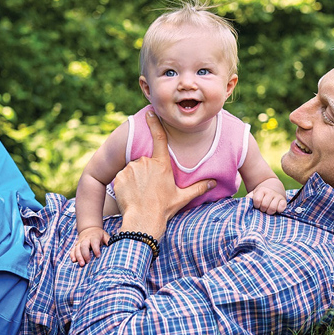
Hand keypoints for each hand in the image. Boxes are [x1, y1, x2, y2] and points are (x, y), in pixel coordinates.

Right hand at [71, 226, 108, 266]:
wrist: (89, 229)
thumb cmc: (99, 234)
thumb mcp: (105, 235)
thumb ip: (109, 240)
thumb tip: (115, 245)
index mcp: (94, 237)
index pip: (94, 242)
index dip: (96, 249)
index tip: (98, 256)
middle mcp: (86, 239)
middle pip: (84, 246)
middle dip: (85, 254)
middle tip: (88, 262)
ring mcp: (80, 242)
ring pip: (77, 249)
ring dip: (79, 256)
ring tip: (82, 264)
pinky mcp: (76, 245)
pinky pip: (73, 250)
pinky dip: (72, 255)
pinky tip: (74, 260)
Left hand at [114, 111, 214, 239]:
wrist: (143, 222)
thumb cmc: (163, 209)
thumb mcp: (182, 198)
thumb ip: (199, 188)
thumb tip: (214, 182)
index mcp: (162, 164)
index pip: (159, 138)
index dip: (154, 123)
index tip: (150, 112)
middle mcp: (146, 163)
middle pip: (145, 162)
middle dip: (145, 173)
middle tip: (149, 190)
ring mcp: (131, 169)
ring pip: (132, 170)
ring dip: (135, 179)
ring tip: (140, 194)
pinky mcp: (119, 177)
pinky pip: (121, 177)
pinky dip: (124, 185)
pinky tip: (130, 196)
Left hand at [248, 183, 287, 214]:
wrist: (272, 190)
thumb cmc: (260, 196)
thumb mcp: (253, 195)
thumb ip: (248, 199)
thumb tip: (244, 204)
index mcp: (261, 190)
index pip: (257, 200)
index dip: (256, 205)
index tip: (257, 205)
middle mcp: (270, 192)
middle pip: (264, 205)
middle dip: (262, 209)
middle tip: (263, 208)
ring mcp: (277, 196)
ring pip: (272, 208)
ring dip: (269, 211)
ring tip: (268, 210)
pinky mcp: (284, 201)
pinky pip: (281, 208)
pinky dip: (278, 210)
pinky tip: (276, 209)